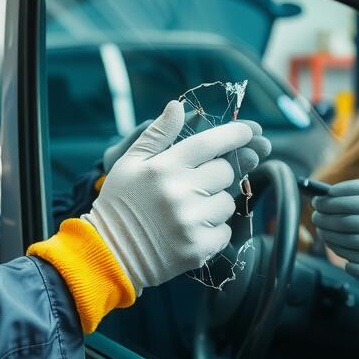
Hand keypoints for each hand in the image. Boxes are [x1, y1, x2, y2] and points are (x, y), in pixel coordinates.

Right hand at [83, 100, 256, 293]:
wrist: (109, 253)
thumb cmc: (120, 203)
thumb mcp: (130, 163)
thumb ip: (157, 134)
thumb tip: (178, 106)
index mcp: (164, 167)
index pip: (210, 142)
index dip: (235, 134)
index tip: (249, 131)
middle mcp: (180, 192)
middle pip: (225, 172)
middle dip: (217, 174)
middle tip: (198, 183)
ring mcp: (190, 221)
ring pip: (227, 203)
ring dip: (215, 203)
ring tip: (190, 210)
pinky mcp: (198, 248)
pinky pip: (225, 231)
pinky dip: (213, 230)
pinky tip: (190, 229)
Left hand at [312, 179, 358, 283]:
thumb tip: (334, 195)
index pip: (346, 194)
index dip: (327, 198)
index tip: (317, 199)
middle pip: (342, 216)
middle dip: (324, 216)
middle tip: (315, 216)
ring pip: (346, 238)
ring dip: (329, 235)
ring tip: (323, 232)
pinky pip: (358, 260)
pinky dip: (344, 256)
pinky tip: (339, 252)